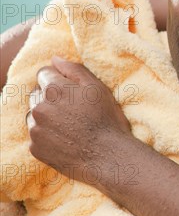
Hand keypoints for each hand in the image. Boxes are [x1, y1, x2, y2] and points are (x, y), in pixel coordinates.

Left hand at [28, 56, 132, 183]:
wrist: (107, 156)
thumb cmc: (107, 120)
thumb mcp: (97, 88)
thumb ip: (74, 69)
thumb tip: (55, 59)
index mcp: (54, 88)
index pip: (44, 73)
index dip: (59, 79)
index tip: (72, 90)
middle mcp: (39, 106)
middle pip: (36, 93)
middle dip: (50, 97)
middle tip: (72, 108)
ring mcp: (35, 128)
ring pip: (34, 114)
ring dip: (46, 115)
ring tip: (68, 124)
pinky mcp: (35, 148)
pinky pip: (36, 135)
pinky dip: (47, 134)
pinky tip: (65, 138)